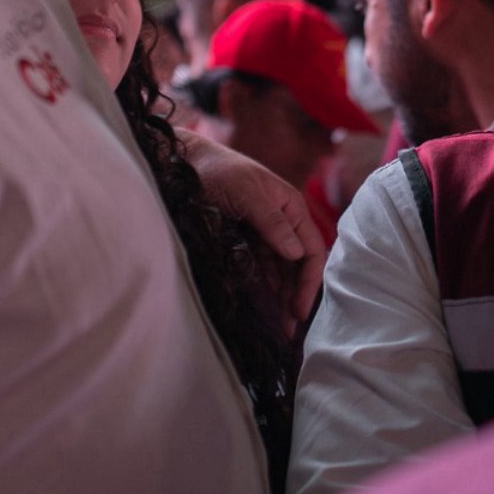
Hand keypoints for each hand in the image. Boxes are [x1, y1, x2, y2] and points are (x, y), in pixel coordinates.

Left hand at [180, 130, 327, 328]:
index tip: (299, 309)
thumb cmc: (218, 170)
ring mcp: (262, 233)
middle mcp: (281, 222)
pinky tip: (264, 307)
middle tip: (290, 330)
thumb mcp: (247, 193)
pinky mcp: (243, 241)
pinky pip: (259, 269)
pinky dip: (263, 288)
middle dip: (295, 296)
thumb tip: (296, 254)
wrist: (183, 163)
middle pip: (296, 266)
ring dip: (281, 297)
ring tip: (279, 327)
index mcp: (291, 207)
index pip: (310, 250)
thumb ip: (273, 222)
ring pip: (278, 271)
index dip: (308, 281)